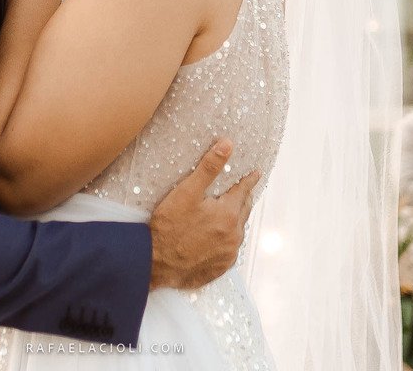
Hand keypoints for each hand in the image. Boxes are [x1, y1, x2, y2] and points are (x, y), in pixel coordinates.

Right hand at [148, 139, 260, 289]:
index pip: (243, 191)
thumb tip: (227, 145)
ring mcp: (228, 254)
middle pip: (243, 211)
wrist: (156, 264)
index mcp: (229, 214)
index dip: (249, 180)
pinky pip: (229, 250)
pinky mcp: (221, 267)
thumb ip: (209, 168)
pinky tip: (218, 238)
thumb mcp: (187, 192)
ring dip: (235, 221)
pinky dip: (227, 240)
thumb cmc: (169, 227)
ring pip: (238, 231)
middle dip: (244, 199)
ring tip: (229, 213)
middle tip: (244, 191)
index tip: (256, 173)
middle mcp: (234, 235)